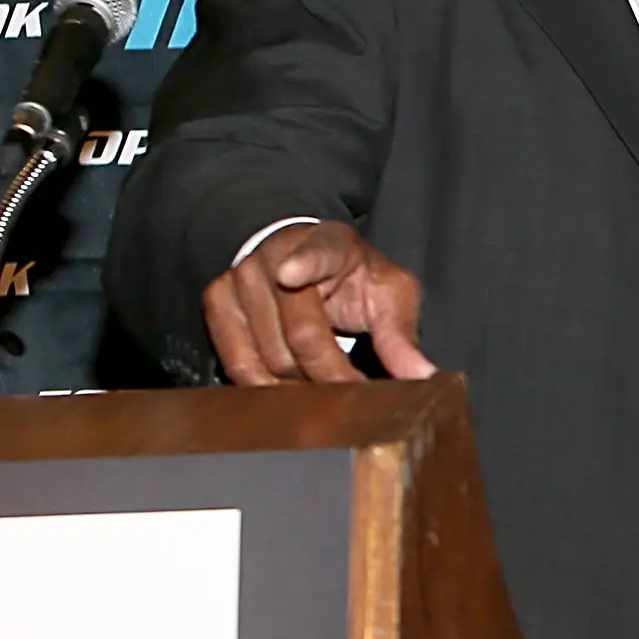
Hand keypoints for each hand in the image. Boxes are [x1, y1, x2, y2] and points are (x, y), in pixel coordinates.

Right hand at [201, 222, 436, 384]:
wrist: (299, 256)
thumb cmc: (352, 277)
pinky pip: (236, 362)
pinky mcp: (216, 301)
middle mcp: (275, 255)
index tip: (291, 274)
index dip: (305, 264)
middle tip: (354, 395)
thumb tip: (421, 375)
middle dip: (331, 374)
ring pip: (269, 357)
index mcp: (328, 243)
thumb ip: (399, 333)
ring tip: (325, 389)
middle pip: (300, 333)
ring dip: (301, 386)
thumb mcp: (387, 293)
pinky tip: (287, 395)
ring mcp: (240, 277)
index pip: (317, 254)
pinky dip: (263, 388)